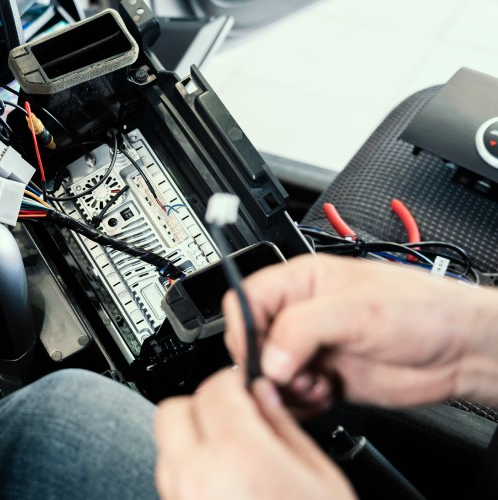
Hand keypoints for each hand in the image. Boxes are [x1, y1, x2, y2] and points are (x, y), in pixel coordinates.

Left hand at [154, 369, 353, 499]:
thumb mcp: (321, 478)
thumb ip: (283, 429)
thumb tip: (263, 397)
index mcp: (238, 455)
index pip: (217, 389)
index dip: (234, 381)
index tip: (246, 385)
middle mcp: (197, 477)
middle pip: (173, 411)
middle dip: (202, 405)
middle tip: (235, 416)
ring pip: (165, 447)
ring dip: (191, 438)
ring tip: (232, 453)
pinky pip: (169, 482)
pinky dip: (188, 472)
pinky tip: (223, 484)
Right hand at [224, 254, 497, 409]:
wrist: (461, 351)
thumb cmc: (422, 310)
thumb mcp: (355, 309)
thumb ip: (301, 329)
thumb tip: (267, 359)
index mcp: (300, 282)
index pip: (244, 300)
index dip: (244, 329)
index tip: (259, 355)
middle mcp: (300, 314)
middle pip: (251, 341)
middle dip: (265, 365)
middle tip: (290, 376)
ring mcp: (310, 347)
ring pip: (268, 373)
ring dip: (285, 388)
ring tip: (314, 385)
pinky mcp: (322, 378)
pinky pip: (290, 396)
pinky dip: (300, 403)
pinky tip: (325, 394)